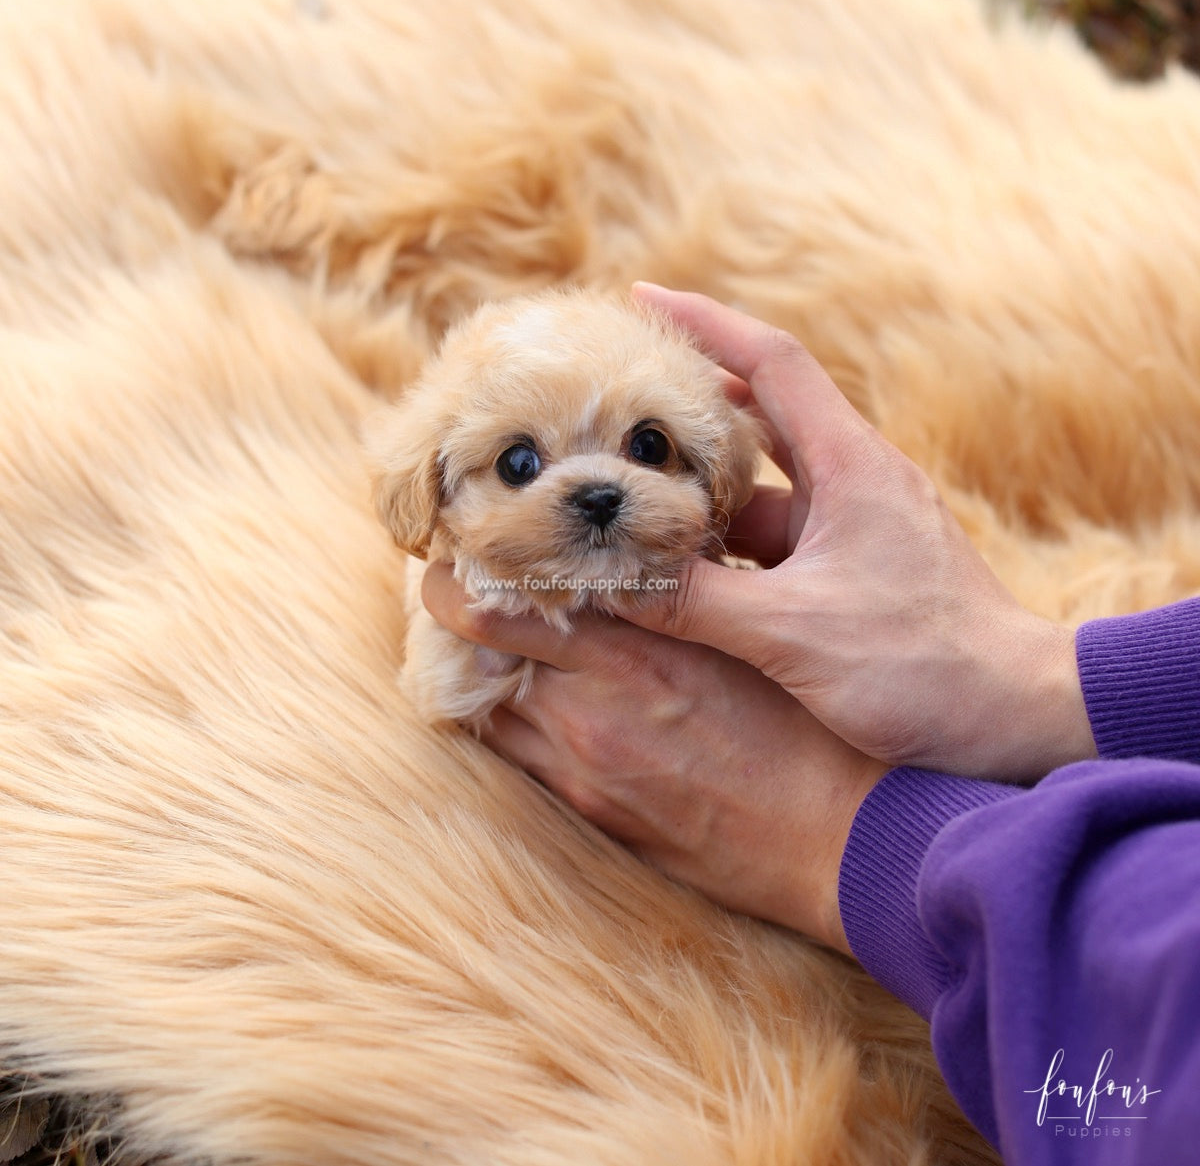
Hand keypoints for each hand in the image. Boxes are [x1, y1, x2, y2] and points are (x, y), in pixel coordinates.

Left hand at [422, 563, 886, 952]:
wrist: (849, 839)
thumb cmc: (813, 720)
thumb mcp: (749, 629)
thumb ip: (678, 584)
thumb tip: (629, 539)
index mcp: (635, 652)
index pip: (497, 607)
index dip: (460, 574)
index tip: (464, 546)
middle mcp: (590, 713)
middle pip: (470, 655)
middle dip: (453, 613)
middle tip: (459, 579)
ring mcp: (585, 772)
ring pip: (487, 708)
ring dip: (477, 668)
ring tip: (490, 634)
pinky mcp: (596, 814)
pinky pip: (521, 757)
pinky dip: (511, 718)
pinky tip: (533, 694)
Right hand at [620, 283, 1095, 782]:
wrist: (1018, 715)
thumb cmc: (923, 664)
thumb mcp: (792, 631)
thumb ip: (696, 604)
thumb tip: (608, 583)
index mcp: (850, 464)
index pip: (771, 361)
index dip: (705, 322)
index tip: (643, 301)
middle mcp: (854, 479)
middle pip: (757, 414)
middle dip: (686, 406)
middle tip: (614, 406)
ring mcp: (855, 523)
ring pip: (761, 487)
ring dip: (700, 488)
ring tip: (628, 494)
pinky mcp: (854, 567)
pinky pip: (776, 538)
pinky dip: (726, 544)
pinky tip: (680, 568)